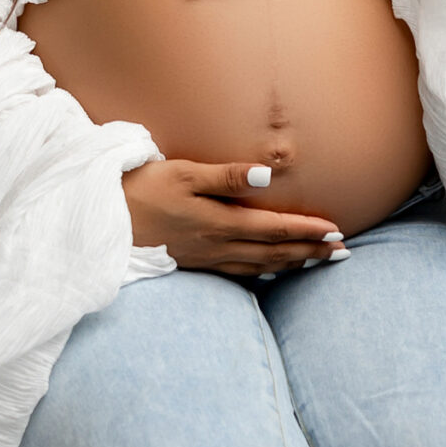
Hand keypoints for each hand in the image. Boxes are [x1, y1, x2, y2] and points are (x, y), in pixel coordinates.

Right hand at [124, 157, 344, 276]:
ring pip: (261, 266)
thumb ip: (228, 177)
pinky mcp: (195, 263)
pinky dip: (264, 272)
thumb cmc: (142, 190)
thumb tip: (268, 177)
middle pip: (276, 252)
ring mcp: (207, 258)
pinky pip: (239, 272)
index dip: (308, 231)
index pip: (276, 229)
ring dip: (294, 264)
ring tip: (318, 261)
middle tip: (342, 252)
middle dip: (311, 251)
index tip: (337, 232)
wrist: (102, 223)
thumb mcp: (184, 173)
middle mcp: (219, 245)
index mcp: (220, 222)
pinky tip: (272, 272)